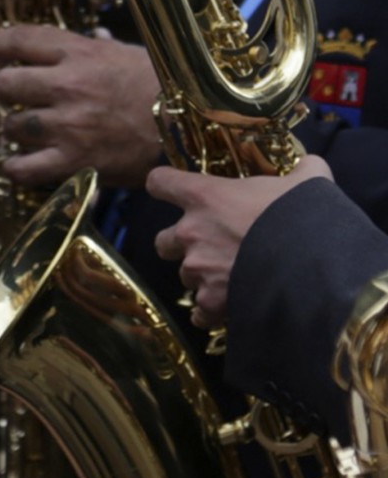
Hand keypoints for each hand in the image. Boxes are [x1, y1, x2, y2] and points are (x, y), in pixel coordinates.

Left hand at [0, 24, 163, 188]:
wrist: (195, 128)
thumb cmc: (164, 87)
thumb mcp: (130, 55)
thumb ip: (101, 47)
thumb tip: (95, 35)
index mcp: (79, 53)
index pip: (17, 39)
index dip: (1, 47)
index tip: (3, 55)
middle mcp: (68, 86)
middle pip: (4, 83)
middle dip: (5, 90)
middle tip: (15, 95)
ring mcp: (69, 126)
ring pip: (10, 126)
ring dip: (14, 129)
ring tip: (28, 130)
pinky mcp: (74, 162)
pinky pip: (23, 169)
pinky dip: (16, 168)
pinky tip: (22, 163)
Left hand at [149, 155, 333, 328]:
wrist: (318, 268)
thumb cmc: (304, 216)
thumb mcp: (305, 183)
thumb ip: (301, 170)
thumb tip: (311, 165)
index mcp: (203, 196)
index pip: (159, 182)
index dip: (164, 185)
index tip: (170, 189)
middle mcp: (191, 232)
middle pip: (162, 241)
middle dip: (180, 245)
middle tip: (207, 247)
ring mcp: (199, 269)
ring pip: (185, 275)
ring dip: (202, 277)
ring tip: (229, 279)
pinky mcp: (213, 302)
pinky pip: (201, 311)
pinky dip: (211, 312)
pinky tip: (228, 309)